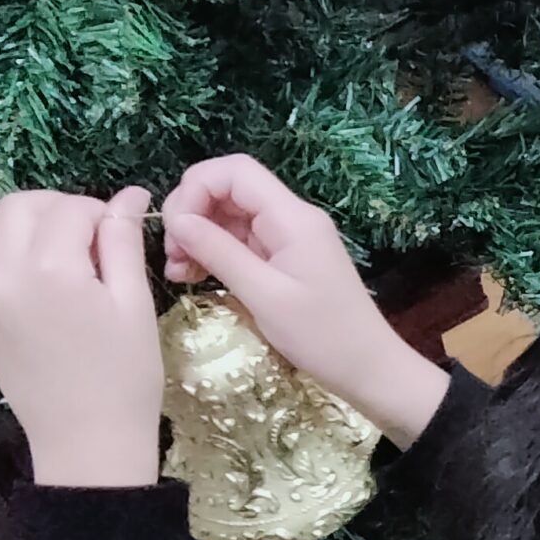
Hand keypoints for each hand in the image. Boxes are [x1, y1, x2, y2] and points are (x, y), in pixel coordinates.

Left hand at [0, 188, 162, 486]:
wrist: (87, 445)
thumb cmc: (126, 379)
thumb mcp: (135, 306)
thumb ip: (124, 243)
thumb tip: (128, 196)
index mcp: (50, 269)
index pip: (70, 207)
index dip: (104, 212)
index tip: (127, 233)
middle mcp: (6, 275)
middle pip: (20, 206)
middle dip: (60, 209)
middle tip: (97, 240)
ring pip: (2, 233)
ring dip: (39, 232)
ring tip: (79, 268)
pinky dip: (25, 261)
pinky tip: (58, 294)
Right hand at [160, 154, 446, 445]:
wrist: (369, 368)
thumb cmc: (323, 336)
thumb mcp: (265, 295)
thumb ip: (220, 253)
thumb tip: (177, 221)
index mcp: (293, 217)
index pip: (235, 171)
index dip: (196, 188)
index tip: (174, 228)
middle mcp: (291, 218)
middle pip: (229, 190)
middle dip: (192, 214)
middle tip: (170, 255)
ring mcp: (289, 239)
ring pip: (230, 218)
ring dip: (198, 237)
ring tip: (176, 271)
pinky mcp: (285, 260)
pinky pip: (241, 243)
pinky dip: (215, 254)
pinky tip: (194, 277)